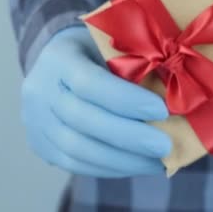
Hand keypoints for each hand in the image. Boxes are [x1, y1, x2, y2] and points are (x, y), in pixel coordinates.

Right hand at [21, 27, 170, 176]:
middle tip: (165, 146)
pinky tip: (140, 164)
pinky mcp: (41, 145)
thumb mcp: (114, 45)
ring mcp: (36, 120)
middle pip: (82, 120)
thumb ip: (136, 64)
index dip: (126, 100)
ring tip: (158, 161)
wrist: (58, 62)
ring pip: (77, 149)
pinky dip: (112, 167)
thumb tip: (176, 96)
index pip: (88, 82)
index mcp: (60, 58)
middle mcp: (41, 90)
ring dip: (123, 159)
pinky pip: (76, 164)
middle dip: (129, 136)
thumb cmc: (98, 51)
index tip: (162, 110)